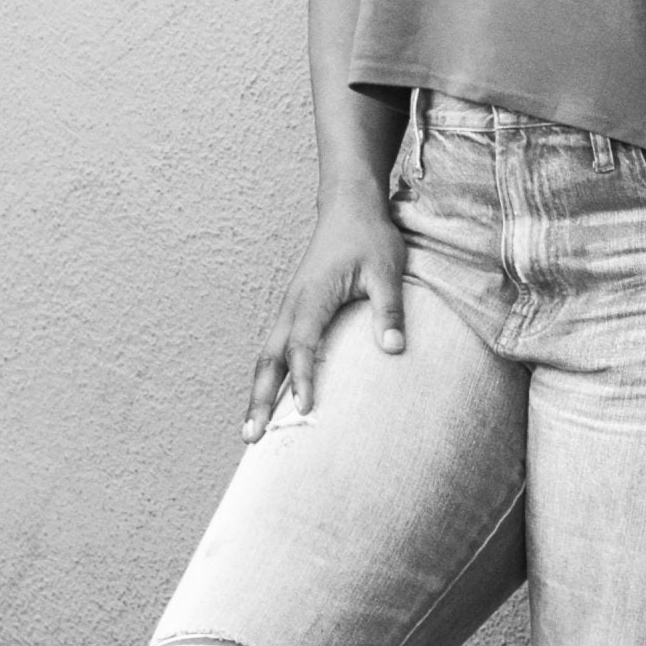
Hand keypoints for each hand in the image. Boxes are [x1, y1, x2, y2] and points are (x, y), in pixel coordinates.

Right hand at [242, 187, 406, 437]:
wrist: (350, 207)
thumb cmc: (369, 237)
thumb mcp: (387, 269)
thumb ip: (389, 308)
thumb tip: (394, 349)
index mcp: (313, 296)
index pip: (302, 344)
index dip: (303, 377)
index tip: (305, 409)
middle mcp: (294, 304)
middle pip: (269, 358)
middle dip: (259, 398)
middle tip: (251, 437)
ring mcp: (290, 307)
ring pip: (267, 356)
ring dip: (258, 392)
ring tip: (251, 431)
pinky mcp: (295, 309)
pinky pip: (275, 348)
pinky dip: (268, 376)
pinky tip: (270, 400)